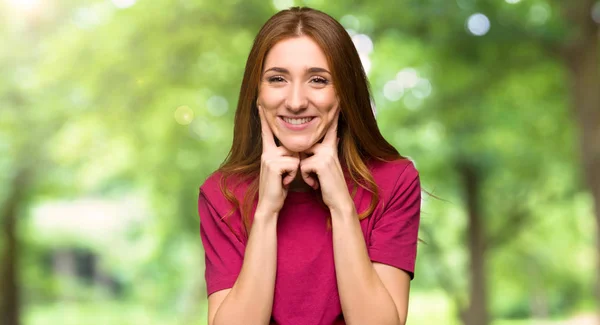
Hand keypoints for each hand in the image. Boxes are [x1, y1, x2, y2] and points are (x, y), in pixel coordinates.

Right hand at [255, 105, 299, 220]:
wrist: (270, 204)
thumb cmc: (278, 188)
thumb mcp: (283, 169)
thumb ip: (286, 157)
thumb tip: (297, 149)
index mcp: (268, 152)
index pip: (267, 132)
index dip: (264, 118)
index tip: (260, 104)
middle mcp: (266, 152)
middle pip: (291, 145)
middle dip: (295, 161)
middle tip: (285, 177)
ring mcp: (269, 157)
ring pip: (295, 155)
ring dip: (295, 170)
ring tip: (284, 179)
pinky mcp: (274, 165)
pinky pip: (294, 163)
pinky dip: (293, 175)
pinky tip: (283, 182)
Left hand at [299, 112, 352, 211]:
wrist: (338, 200)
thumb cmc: (328, 185)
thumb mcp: (323, 166)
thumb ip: (317, 154)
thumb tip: (305, 147)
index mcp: (330, 146)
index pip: (329, 127)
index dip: (332, 115)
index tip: (337, 102)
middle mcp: (329, 146)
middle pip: (306, 143)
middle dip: (303, 158)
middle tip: (317, 174)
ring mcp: (326, 153)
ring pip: (301, 155)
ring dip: (304, 170)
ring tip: (315, 179)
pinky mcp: (320, 162)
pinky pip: (302, 166)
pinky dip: (306, 177)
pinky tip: (316, 183)